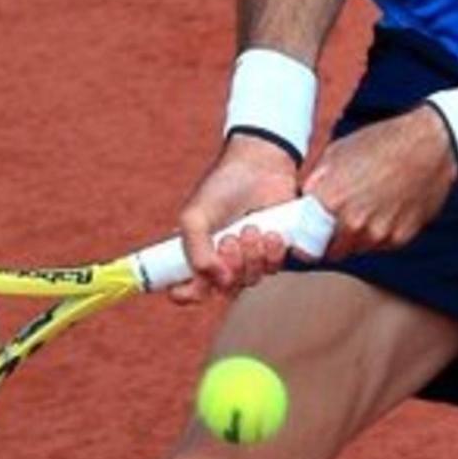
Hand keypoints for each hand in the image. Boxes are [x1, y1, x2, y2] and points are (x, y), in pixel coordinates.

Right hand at [169, 133, 304, 304]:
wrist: (260, 164)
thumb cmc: (222, 187)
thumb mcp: (195, 217)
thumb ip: (196, 252)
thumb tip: (219, 281)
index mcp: (198, 253)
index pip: (188, 289)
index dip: (185, 294)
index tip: (183, 287)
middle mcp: (223, 260)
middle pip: (224, 289)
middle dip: (228, 266)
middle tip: (229, 239)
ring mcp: (249, 257)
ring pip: (250, 280)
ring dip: (250, 257)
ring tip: (250, 227)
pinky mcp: (274, 250)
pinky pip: (274, 268)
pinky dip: (271, 253)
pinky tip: (270, 233)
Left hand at [301, 106, 457, 257]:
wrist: (431, 145)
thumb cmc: (383, 142)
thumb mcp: (336, 152)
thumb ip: (313, 181)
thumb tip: (300, 199)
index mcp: (331, 200)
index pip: (305, 245)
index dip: (304, 243)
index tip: (306, 239)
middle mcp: (353, 223)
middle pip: (330, 252)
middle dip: (330, 240)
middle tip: (338, 219)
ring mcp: (378, 233)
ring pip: (356, 249)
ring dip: (355, 237)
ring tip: (366, 207)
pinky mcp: (400, 237)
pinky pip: (380, 244)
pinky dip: (379, 233)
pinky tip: (385, 208)